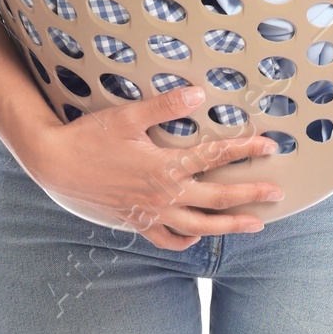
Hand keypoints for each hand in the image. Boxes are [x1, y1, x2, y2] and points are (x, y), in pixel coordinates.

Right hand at [20, 88, 285, 250]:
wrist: (55, 165)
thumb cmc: (89, 137)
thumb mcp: (127, 116)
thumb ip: (165, 106)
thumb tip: (198, 93)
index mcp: (165, 166)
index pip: (214, 157)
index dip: (245, 150)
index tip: (270, 146)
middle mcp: (163, 195)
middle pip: (217, 199)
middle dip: (250, 195)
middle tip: (277, 194)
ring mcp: (151, 213)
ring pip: (199, 226)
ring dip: (229, 225)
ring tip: (254, 225)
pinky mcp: (136, 223)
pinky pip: (167, 239)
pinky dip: (187, 240)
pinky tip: (198, 235)